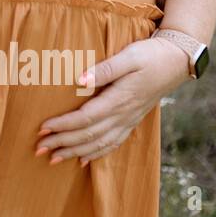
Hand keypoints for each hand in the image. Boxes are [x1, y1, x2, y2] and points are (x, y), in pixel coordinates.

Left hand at [34, 37, 189, 166]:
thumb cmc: (150, 55)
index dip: (63, 125)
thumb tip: (79, 79)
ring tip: (54, 159)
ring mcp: (129, 120)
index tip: (42, 129)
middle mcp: (123, 115)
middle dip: (62, 143)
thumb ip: (105, 69)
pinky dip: (96, 154)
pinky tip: (82, 160)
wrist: (177, 62)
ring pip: (99, 144)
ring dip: (75, 152)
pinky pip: (113, 143)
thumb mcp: (129, 56)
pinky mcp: (132, 121)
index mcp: (119, 99)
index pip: (85, 118)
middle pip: (88, 135)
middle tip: (38, 149)